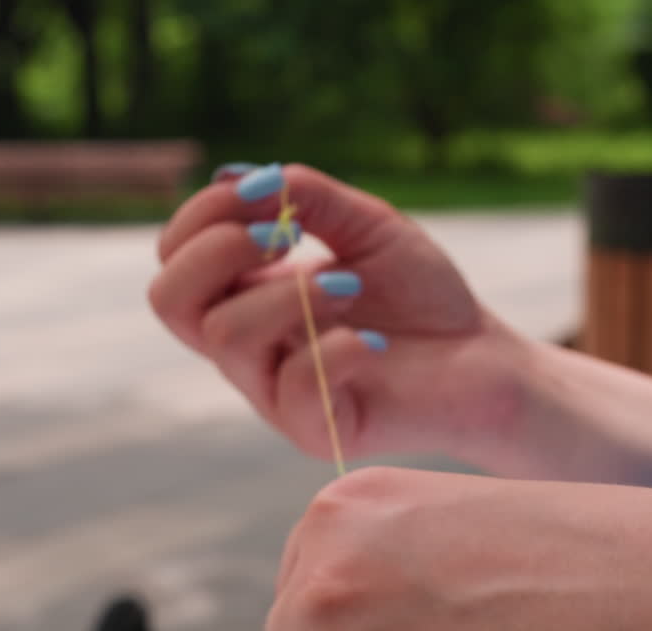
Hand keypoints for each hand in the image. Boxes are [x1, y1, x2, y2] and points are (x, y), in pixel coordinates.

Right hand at [149, 163, 532, 463]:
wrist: (483, 358)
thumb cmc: (419, 293)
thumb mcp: (364, 223)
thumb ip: (304, 195)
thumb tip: (232, 177)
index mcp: (244, 295)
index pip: (173, 257)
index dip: (204, 215)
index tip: (269, 192)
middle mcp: (245, 346)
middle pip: (168, 301)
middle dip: (219, 250)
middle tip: (285, 235)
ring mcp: (272, 392)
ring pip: (226, 338)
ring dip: (291, 293)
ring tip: (350, 285)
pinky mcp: (313, 430)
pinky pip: (293, 388)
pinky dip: (336, 350)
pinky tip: (375, 342)